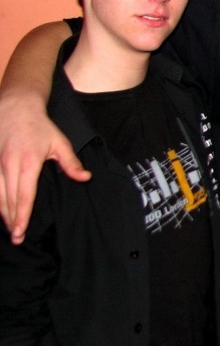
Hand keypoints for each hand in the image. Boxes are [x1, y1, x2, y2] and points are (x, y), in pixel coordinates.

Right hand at [0, 93, 89, 243]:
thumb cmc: (40, 126)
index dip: (22, 216)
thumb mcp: (60, 142)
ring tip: (10, 230)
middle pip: (8, 200)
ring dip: (2, 213)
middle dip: (12, 221)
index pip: (24, 196)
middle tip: (16, 239)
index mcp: (28, 163)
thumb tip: (86, 178)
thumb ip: (71, 163)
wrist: (16, 107)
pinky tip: (1, 211)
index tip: (20, 231)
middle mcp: (9, 165)